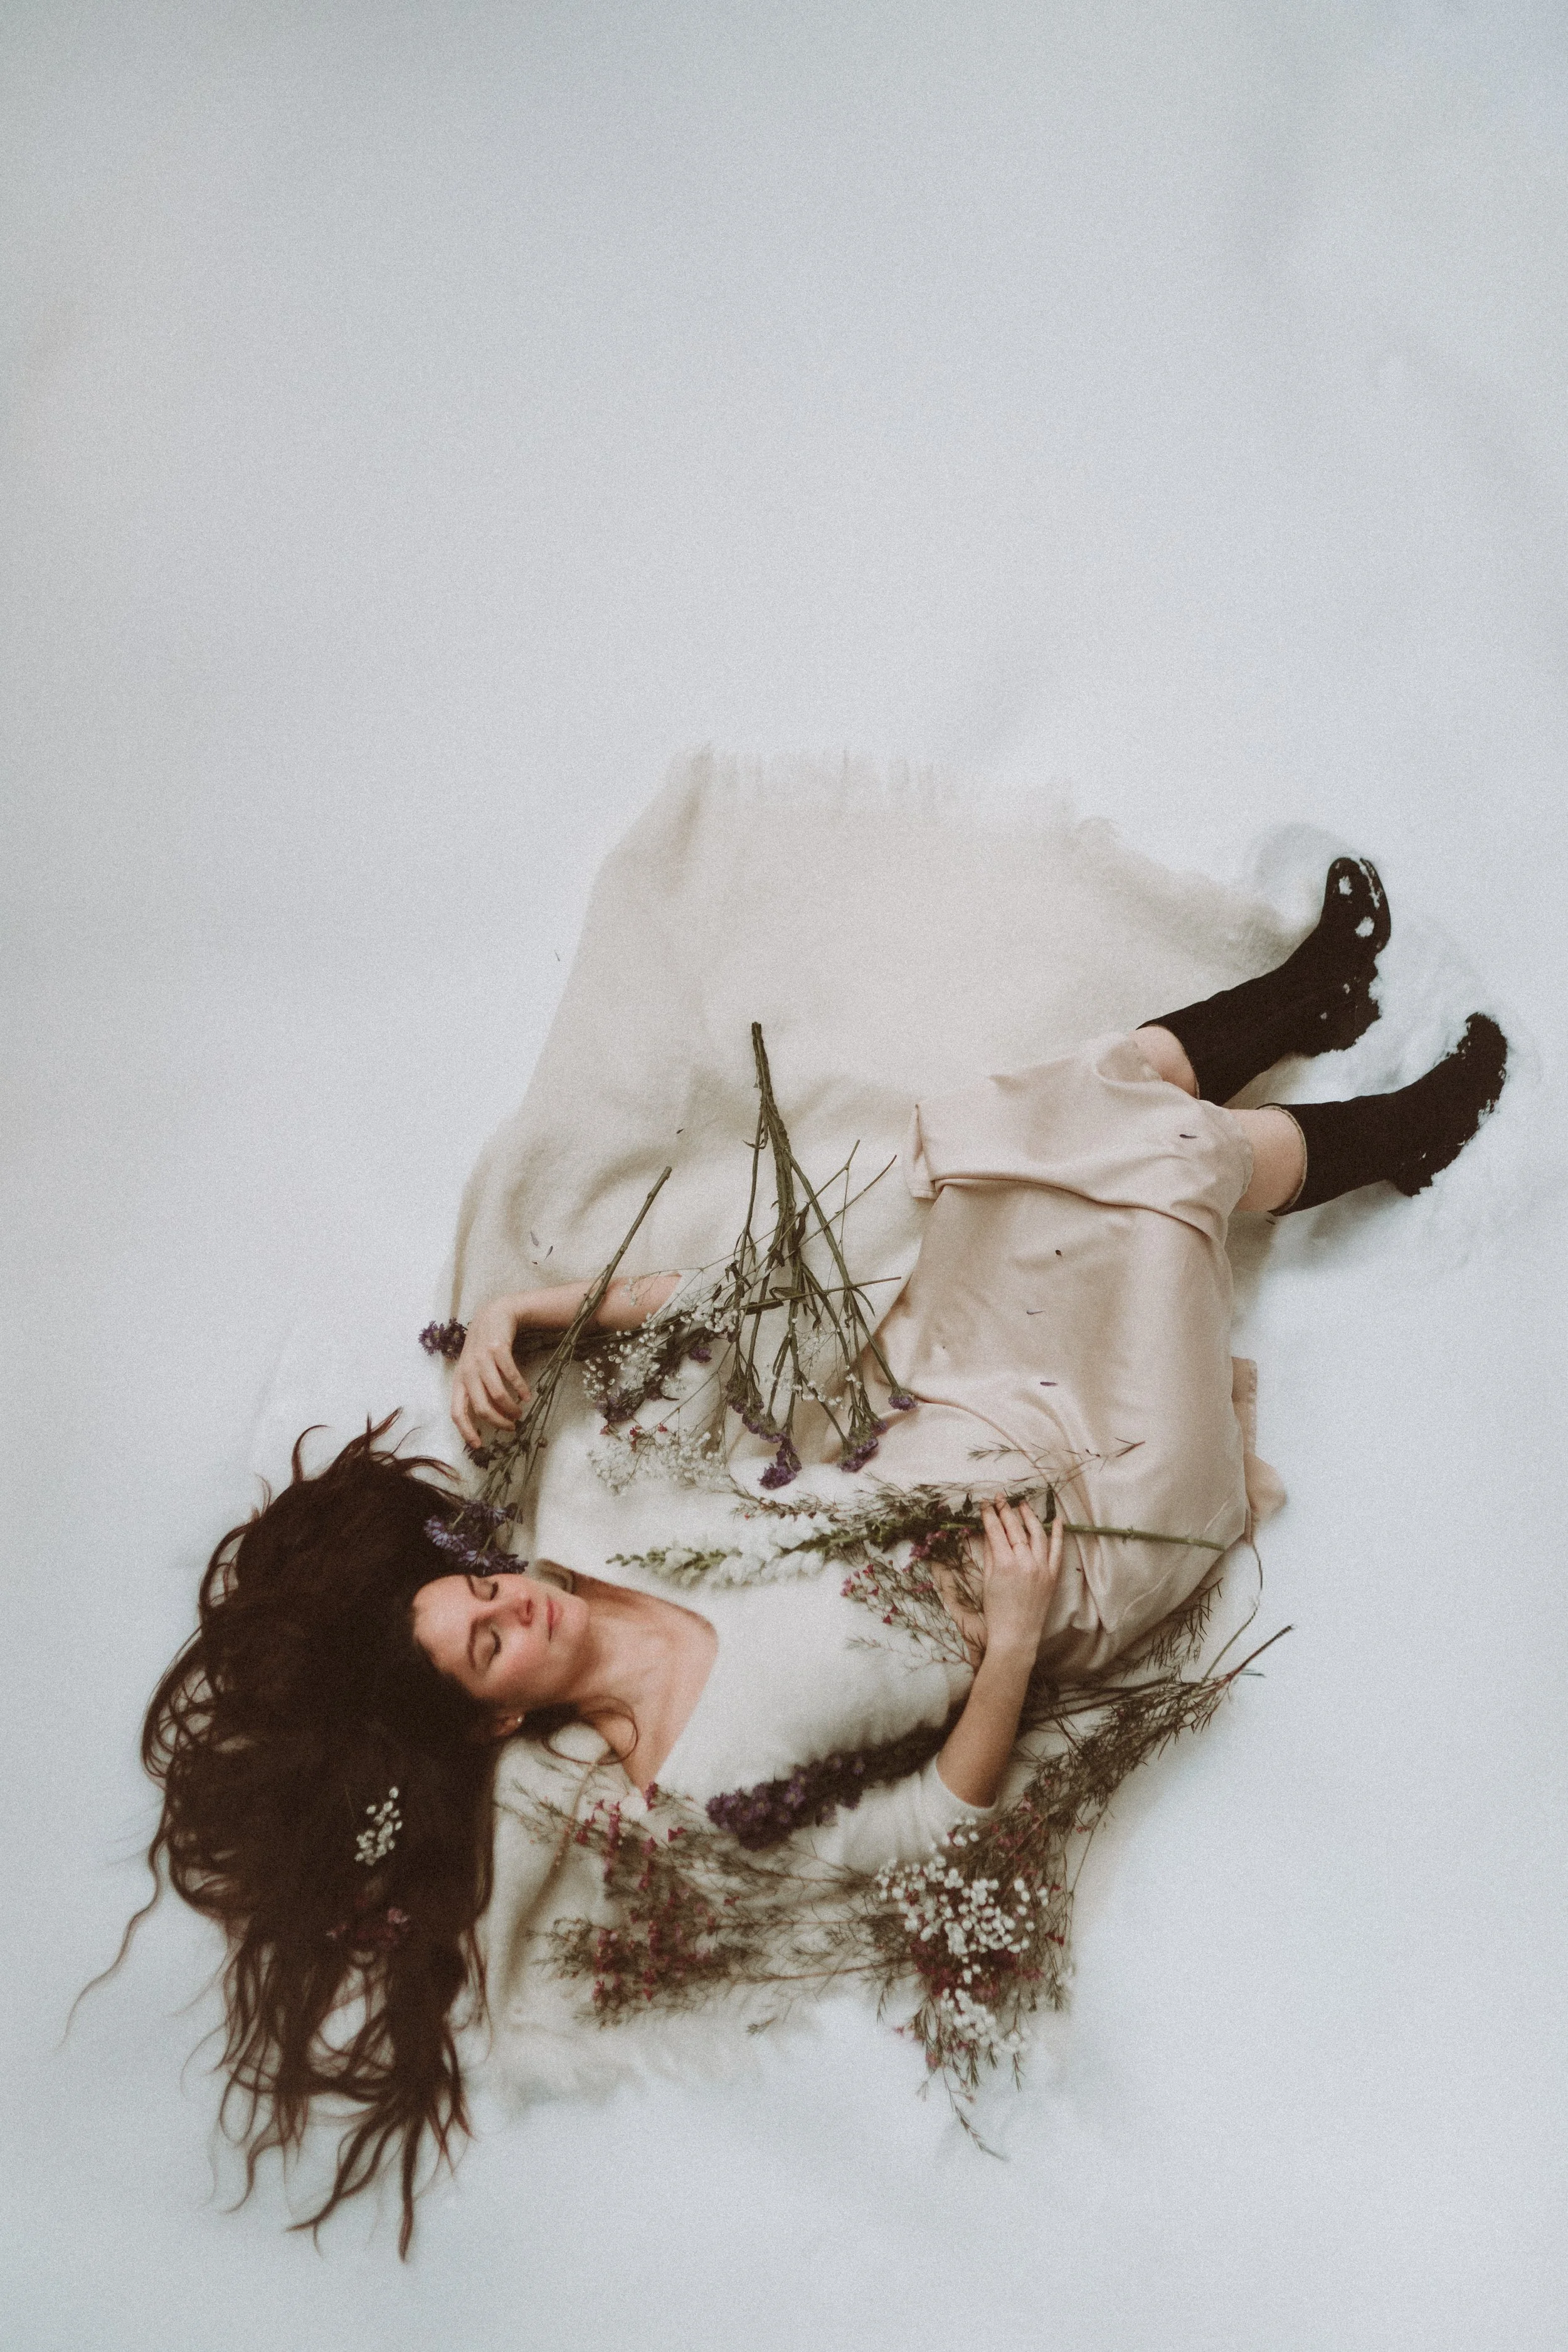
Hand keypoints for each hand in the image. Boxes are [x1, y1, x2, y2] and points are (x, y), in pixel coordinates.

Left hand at [450, 1298, 532, 1449]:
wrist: (494, 1314)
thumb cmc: (484, 1347)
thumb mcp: (473, 1369)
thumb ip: (476, 1390)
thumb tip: (486, 1418)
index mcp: (459, 1380)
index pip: (457, 1411)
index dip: (466, 1431)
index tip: (479, 1445)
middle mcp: (468, 1371)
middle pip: (481, 1407)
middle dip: (498, 1422)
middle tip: (512, 1427)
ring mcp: (482, 1359)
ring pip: (496, 1394)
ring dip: (511, 1407)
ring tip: (521, 1412)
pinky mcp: (497, 1348)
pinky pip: (510, 1375)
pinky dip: (520, 1388)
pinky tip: (527, 1395)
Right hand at [972, 1495, 1062, 1658]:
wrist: (1016, 1635)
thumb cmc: (997, 1611)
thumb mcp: (988, 1580)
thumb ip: (990, 1554)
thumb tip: (989, 1532)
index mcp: (1005, 1563)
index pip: (996, 1530)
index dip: (990, 1515)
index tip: (985, 1503)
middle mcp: (1026, 1562)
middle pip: (1015, 1528)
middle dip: (1006, 1510)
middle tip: (1000, 1498)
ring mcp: (1042, 1568)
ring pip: (1037, 1534)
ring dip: (1029, 1517)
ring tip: (1022, 1505)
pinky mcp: (1053, 1575)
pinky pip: (1058, 1550)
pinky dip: (1058, 1534)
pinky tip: (1056, 1520)